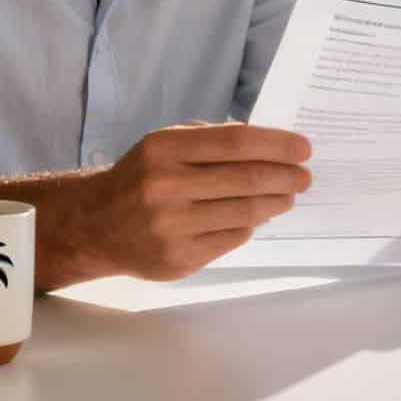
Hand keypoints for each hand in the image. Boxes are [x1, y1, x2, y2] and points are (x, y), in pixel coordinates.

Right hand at [79, 122, 311, 280]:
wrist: (96, 225)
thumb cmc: (141, 177)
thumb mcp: (164, 145)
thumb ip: (210, 142)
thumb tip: (269, 148)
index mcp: (164, 150)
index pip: (235, 142)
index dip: (275, 145)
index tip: (303, 149)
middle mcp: (166, 187)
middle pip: (247, 179)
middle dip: (285, 176)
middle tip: (304, 176)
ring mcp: (172, 227)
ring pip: (245, 212)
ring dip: (275, 202)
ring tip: (286, 196)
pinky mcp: (179, 258)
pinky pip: (232, 238)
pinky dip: (250, 225)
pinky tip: (256, 216)